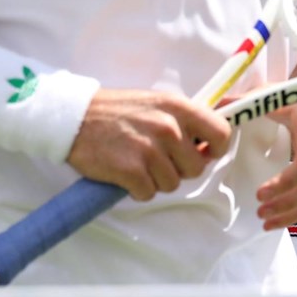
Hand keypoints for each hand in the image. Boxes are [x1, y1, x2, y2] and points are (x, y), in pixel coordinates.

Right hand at [66, 88, 230, 200]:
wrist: (75, 118)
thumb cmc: (118, 111)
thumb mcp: (157, 103)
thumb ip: (183, 120)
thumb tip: (207, 145)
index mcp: (178, 107)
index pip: (221, 133)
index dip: (216, 149)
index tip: (204, 153)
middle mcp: (168, 128)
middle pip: (196, 168)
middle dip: (179, 169)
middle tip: (158, 160)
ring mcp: (149, 150)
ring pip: (172, 184)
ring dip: (156, 180)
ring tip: (138, 163)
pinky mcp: (130, 170)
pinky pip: (148, 193)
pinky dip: (137, 190)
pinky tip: (125, 174)